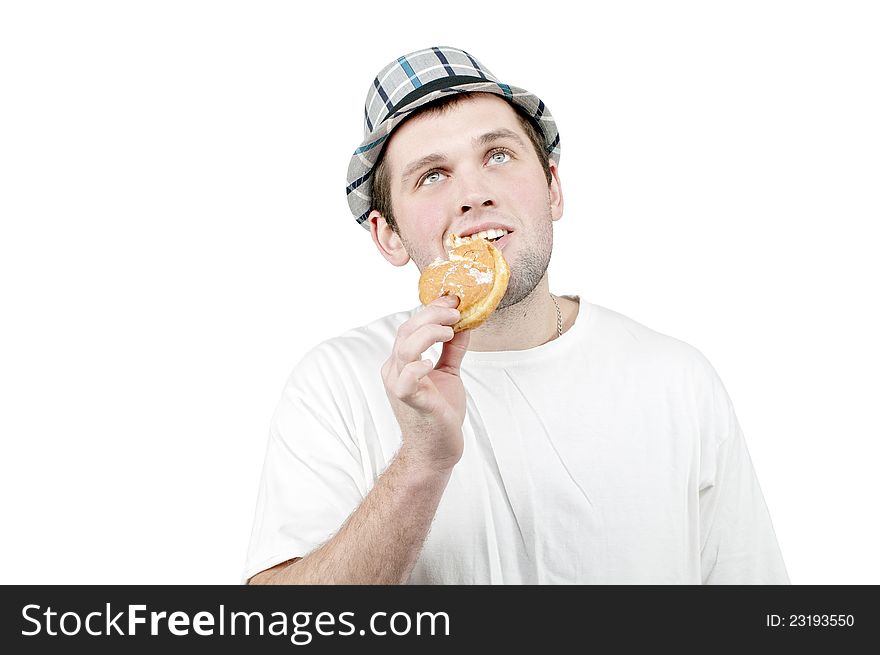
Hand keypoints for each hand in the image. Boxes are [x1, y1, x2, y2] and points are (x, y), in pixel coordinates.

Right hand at [381, 295, 470, 471]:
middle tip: (456, 311)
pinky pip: (407, 378)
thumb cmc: (440, 413)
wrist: (436, 451)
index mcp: (401, 362)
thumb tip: (466, 323)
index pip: (411, 326)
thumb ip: (453, 349)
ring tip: (450, 331)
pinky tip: (433, 363)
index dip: (431, 309)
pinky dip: (419, 365)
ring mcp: (399, 385)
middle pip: (407, 330)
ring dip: (430, 333)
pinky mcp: (409, 400)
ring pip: (406, 347)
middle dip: (433, 315)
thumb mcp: (448, 373)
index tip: (453, 299)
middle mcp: (394, 370)